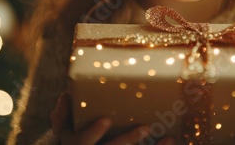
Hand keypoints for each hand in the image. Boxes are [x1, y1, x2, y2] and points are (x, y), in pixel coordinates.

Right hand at [50, 93, 174, 144]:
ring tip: (170, 139)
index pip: (83, 142)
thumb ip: (62, 115)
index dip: (94, 132)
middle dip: (128, 140)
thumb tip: (65, 95)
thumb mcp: (65, 132)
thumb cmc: (78, 143)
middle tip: (146, 126)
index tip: (106, 119)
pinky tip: (172, 141)